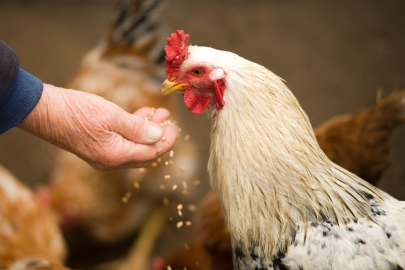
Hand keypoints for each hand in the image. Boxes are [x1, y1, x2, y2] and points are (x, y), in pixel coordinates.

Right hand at [18, 84, 178, 169]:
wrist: (43, 111)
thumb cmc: (75, 111)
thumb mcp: (111, 116)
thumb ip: (137, 128)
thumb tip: (159, 136)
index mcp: (116, 156)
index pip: (151, 154)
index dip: (166, 141)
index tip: (175, 128)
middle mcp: (110, 161)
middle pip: (144, 154)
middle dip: (159, 138)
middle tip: (168, 121)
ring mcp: (103, 156)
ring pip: (134, 147)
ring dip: (147, 132)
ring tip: (158, 114)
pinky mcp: (97, 147)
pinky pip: (122, 143)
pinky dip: (133, 131)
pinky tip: (139, 116)